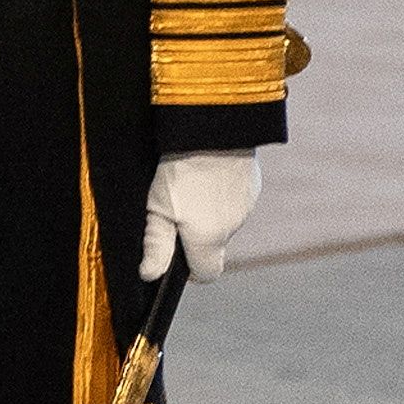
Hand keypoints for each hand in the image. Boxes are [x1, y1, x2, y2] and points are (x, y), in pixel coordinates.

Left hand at [142, 151, 259, 280]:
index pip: (207, 274)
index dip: (192, 270)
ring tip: (193, 185)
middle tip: (178, 208)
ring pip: (225, 221)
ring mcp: (246, 207)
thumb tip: (150, 275)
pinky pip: (236, 200)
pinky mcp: (253, 186)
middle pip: (214, 245)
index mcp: (209, 239)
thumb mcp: (159, 207)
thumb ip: (157, 244)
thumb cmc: (182, 168)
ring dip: (211, 212)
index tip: (178, 254)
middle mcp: (232, 229)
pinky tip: (209, 174)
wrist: (214, 129)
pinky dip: (222, 194)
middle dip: (198, 235)